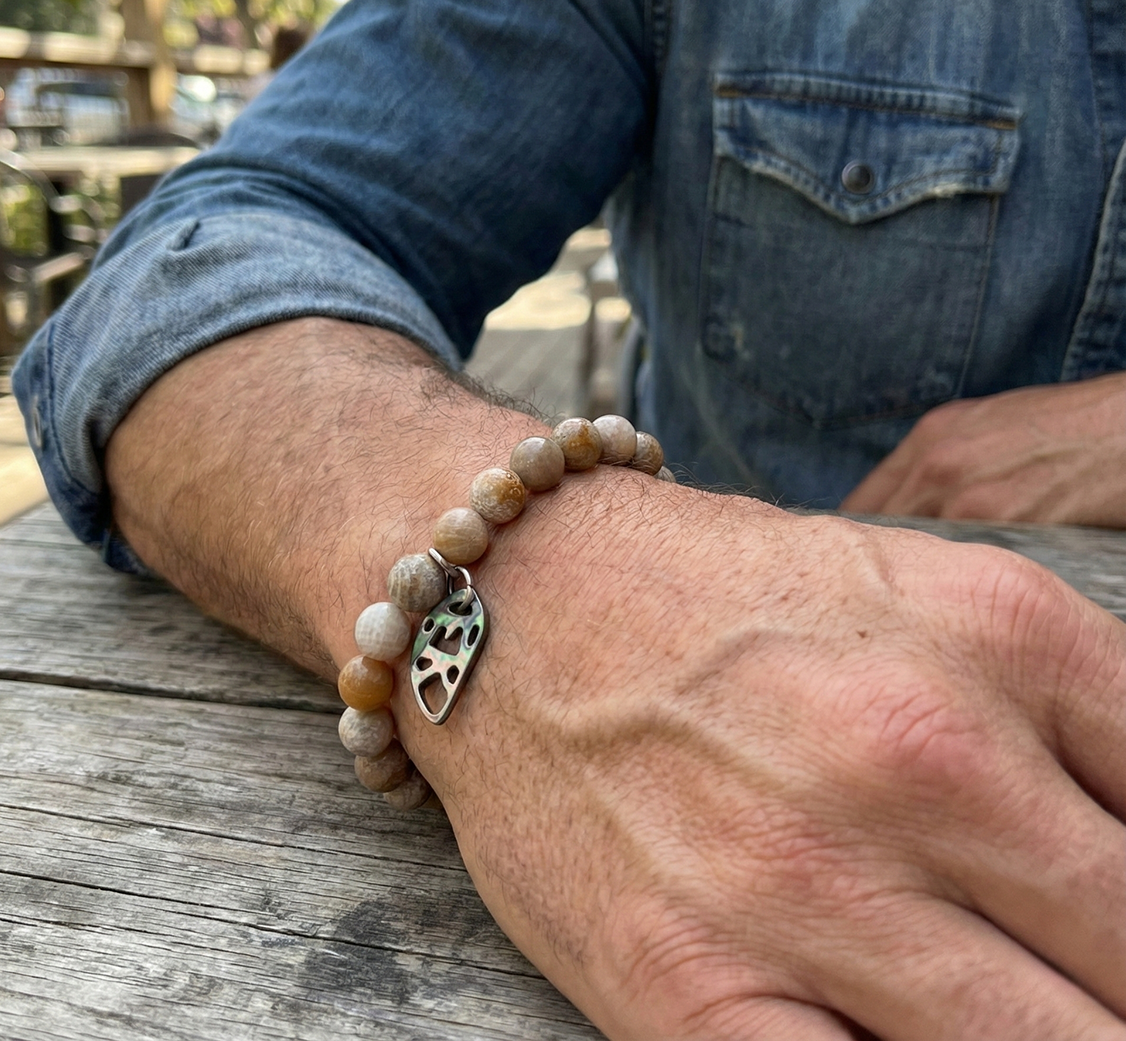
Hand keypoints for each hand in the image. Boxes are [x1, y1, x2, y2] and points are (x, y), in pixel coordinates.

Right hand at [108, 320, 1125, 1040]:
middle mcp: (918, 756)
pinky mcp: (688, 988)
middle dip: (1121, 981)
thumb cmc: (732, 600)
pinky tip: (900, 1034)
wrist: (524, 594)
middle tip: (1079, 974)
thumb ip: (1081, 720)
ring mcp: (803, 883)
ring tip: (1018, 1007)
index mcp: (1001, 640)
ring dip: (1057, 1036)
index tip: (1113, 925)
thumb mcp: (934, 597)